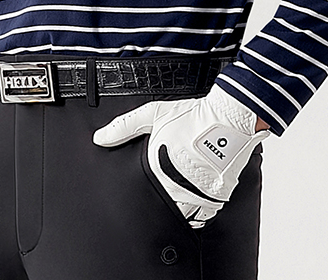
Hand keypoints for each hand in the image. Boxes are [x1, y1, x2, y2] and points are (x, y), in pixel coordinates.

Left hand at [92, 85, 268, 227]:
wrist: (228, 117)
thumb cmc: (191, 115)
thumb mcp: (153, 114)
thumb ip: (124, 127)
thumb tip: (99, 139)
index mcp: (158, 167)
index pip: (144, 192)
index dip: (144, 193)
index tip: (145, 191)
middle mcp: (177, 184)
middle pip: (164, 206)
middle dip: (163, 201)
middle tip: (164, 195)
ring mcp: (198, 192)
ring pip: (184, 213)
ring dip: (181, 207)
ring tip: (179, 196)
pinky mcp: (217, 195)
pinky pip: (205, 213)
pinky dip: (200, 209)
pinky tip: (197, 197)